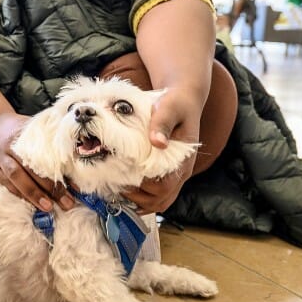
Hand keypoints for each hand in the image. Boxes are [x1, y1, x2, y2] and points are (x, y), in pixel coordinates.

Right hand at [0, 113, 72, 211]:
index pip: (43, 156)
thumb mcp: (35, 128)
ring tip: (48, 207)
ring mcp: (0, 161)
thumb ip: (52, 142)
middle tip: (66, 202)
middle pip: (29, 170)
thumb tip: (76, 162)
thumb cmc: (21, 128)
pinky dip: (21, 196)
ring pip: (16, 180)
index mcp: (23, 136)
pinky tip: (33, 204)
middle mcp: (10, 149)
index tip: (74, 186)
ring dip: (33, 195)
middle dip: (49, 188)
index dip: (58, 171)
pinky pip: (8, 186)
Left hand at [123, 88, 200, 212]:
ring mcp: (175, 174)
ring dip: (140, 202)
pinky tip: (126, 191)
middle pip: (162, 199)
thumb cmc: (176, 103)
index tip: (125, 179)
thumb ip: (163, 122)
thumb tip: (157, 142)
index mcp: (183, 159)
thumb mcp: (170, 107)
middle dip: (138, 198)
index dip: (145, 187)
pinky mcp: (168, 172)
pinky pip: (157, 195)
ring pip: (160, 201)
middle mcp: (181, 171)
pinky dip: (142, 198)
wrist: (184, 99)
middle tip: (117, 188)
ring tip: (119, 193)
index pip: (166, 186)